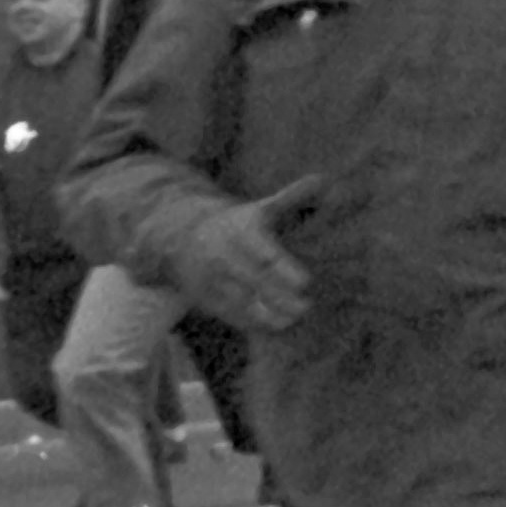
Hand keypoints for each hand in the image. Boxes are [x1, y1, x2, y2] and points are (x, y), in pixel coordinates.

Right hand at [176, 174, 325, 331]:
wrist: (181, 235)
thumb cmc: (237, 224)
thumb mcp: (261, 208)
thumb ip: (293, 197)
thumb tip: (324, 179)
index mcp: (241, 231)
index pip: (264, 251)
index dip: (284, 268)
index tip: (306, 282)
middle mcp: (224, 255)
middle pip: (253, 279)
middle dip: (279, 295)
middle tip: (306, 308)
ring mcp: (212, 278)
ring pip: (240, 300)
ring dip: (266, 314)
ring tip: (292, 321)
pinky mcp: (205, 297)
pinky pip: (228, 313)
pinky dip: (251, 322)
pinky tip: (274, 327)